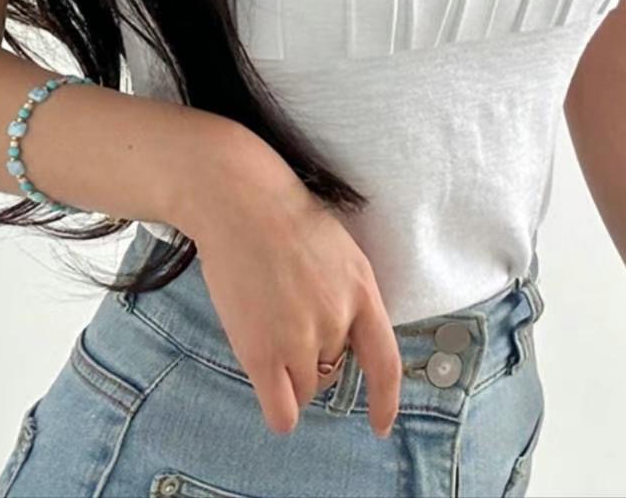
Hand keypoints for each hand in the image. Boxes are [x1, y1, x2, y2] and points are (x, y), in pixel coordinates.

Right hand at [183, 128, 402, 438]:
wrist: (239, 201)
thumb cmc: (281, 216)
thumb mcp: (337, 251)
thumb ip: (346, 295)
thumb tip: (339, 340)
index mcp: (362, 290)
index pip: (386, 362)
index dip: (386, 400)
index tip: (380, 425)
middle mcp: (338, 320)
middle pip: (332, 369)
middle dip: (313, 354)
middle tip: (283, 313)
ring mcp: (300, 338)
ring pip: (305, 387)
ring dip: (289, 371)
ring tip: (266, 324)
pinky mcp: (262, 353)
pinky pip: (281, 410)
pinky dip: (280, 410)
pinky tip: (270, 392)